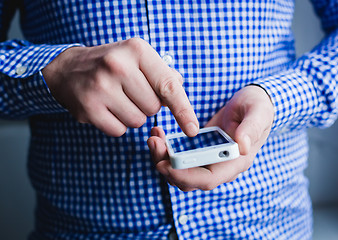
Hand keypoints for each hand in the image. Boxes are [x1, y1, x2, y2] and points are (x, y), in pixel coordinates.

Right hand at [42, 38, 198, 136]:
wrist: (68, 69)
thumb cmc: (111, 65)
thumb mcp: (138, 58)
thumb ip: (163, 73)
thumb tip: (181, 88)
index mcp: (137, 51)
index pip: (169, 86)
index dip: (183, 110)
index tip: (192, 128)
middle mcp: (118, 66)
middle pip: (154, 108)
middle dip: (148, 106)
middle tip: (131, 92)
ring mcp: (101, 88)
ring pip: (138, 121)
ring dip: (133, 115)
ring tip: (117, 99)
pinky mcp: (88, 108)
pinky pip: (119, 130)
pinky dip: (117, 124)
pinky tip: (106, 108)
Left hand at [147, 85, 273, 190]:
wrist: (254, 103)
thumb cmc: (259, 107)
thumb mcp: (259, 113)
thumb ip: (252, 128)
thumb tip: (241, 146)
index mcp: (236, 162)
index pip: (208, 179)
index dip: (185, 176)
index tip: (165, 164)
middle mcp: (221, 166)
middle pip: (189, 180)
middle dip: (167, 166)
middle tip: (153, 143)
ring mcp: (209, 160)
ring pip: (181, 171)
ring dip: (163, 159)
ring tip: (153, 138)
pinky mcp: (201, 151)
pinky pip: (180, 158)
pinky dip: (166, 150)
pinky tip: (159, 134)